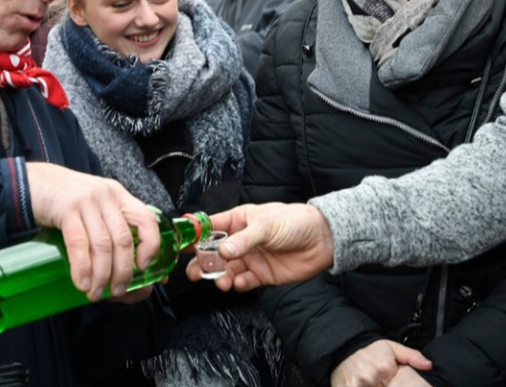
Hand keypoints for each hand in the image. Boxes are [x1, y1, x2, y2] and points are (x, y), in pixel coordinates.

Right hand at [27, 162, 159, 302]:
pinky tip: (82, 282)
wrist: (34, 181)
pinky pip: (79, 243)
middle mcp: (106, 196)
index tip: (144, 267)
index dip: (150, 245)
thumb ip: (110, 223)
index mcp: (118, 195)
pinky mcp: (66, 209)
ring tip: (96, 293)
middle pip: (123, 239)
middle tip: (118, 291)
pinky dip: (83, 267)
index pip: (146, 219)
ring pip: (103, 245)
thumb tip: (125, 261)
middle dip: (123, 271)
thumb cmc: (66, 198)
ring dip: (102, 275)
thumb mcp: (95, 203)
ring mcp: (87, 202)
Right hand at [184, 202, 334, 290]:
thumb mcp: (267, 225)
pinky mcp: (261, 275)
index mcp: (238, 220)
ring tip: (221, 281)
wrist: (323, 240)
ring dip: (220, 276)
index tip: (182, 247)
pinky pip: (243, 282)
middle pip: (213, 253)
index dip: (195, 236)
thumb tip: (222, 250)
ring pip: (226, 270)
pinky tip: (238, 283)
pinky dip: (237, 284)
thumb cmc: (295, 221)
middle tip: (195, 273)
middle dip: (202, 263)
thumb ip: (244, 240)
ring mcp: (250, 258)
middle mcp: (241, 240)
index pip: (210, 227)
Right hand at [330, 340, 431, 386]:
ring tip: (375, 384)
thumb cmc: (370, 349)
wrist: (343, 345)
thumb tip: (429, 365)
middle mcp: (370, 379)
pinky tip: (364, 385)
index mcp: (384, 369)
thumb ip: (412, 356)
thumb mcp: (392, 348)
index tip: (391, 384)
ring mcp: (356, 385)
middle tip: (383, 383)